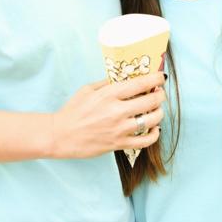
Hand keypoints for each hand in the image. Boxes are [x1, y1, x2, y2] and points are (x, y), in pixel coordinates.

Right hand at [49, 72, 165, 158]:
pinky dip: (154, 135)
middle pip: (150, 101)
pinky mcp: (119, 144)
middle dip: (160, 95)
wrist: (60, 135)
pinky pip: (145, 141)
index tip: (161, 77)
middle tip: (160, 93)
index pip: (139, 84)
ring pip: (151, 121)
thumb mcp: (87, 89)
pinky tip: (154, 129)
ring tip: (157, 110)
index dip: (155, 79)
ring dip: (159, 113)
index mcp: (108, 95)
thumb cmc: (72, 111)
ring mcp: (119, 129)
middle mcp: (116, 111)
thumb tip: (125, 79)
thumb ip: (107, 83)